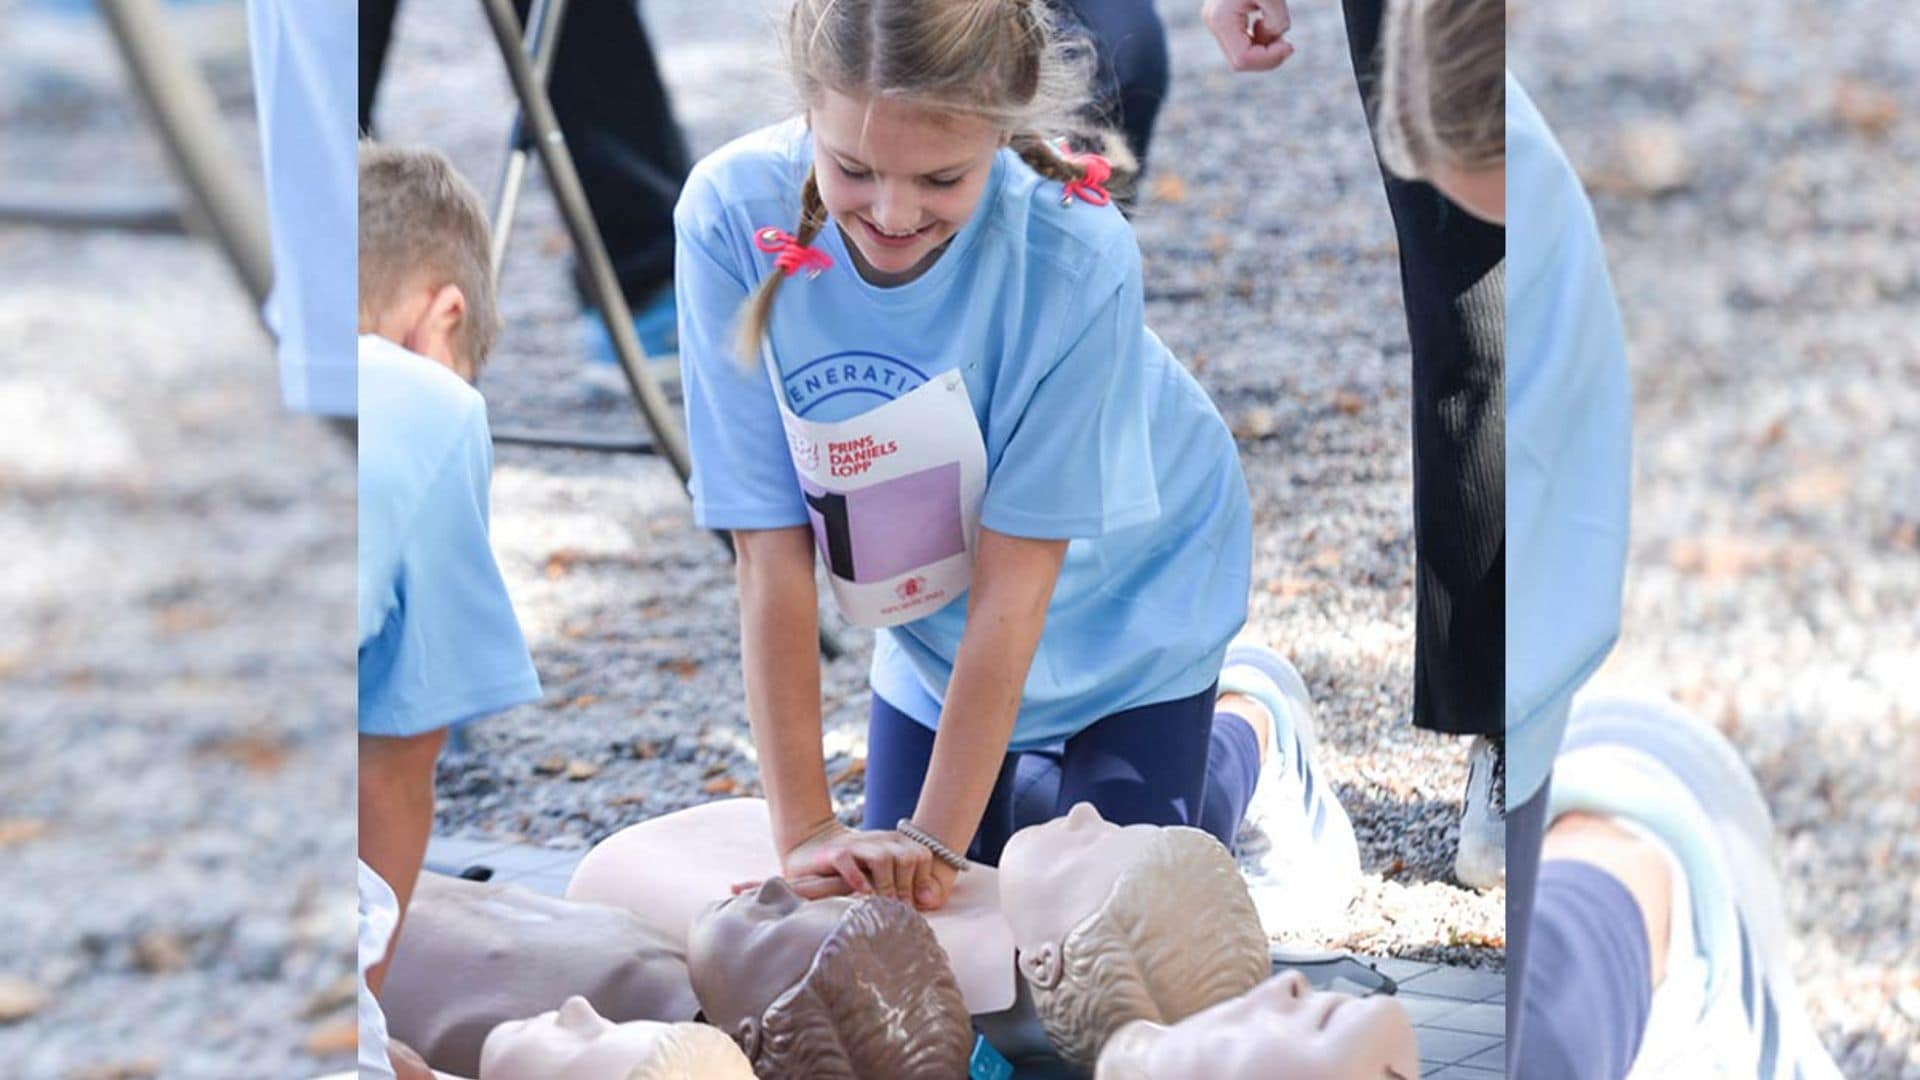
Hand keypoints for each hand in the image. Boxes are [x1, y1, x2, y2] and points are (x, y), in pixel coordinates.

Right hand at [782, 820, 940, 905]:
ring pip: (883, 857)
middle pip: (906, 856)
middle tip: (902, 910)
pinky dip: (858, 878)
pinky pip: (849, 861)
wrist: (809, 852)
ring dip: (887, 885)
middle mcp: (878, 840)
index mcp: (893, 842)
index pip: (922, 854)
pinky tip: (863, 895)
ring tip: (885, 905)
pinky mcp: (834, 852)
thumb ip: (905, 883)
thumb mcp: (881, 874)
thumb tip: (930, 900)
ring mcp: (856, 844)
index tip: (920, 903)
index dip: (924, 879)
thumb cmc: (852, 870)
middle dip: (907, 886)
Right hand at [1202, 0, 1295, 71]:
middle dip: (1266, 59)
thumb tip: (1273, 42)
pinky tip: (1267, 25)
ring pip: (1239, 54)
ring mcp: (1214, 20)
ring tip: (1279, 34)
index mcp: (1221, 18)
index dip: (1268, 60)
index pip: (1242, 59)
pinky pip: (1239, 42)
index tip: (1289, 46)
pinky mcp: (1221, 17)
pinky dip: (1258, 41)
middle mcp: (1212, 22)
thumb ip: (1277, 23)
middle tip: (1287, 45)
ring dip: (1263, 50)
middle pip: (1239, 62)